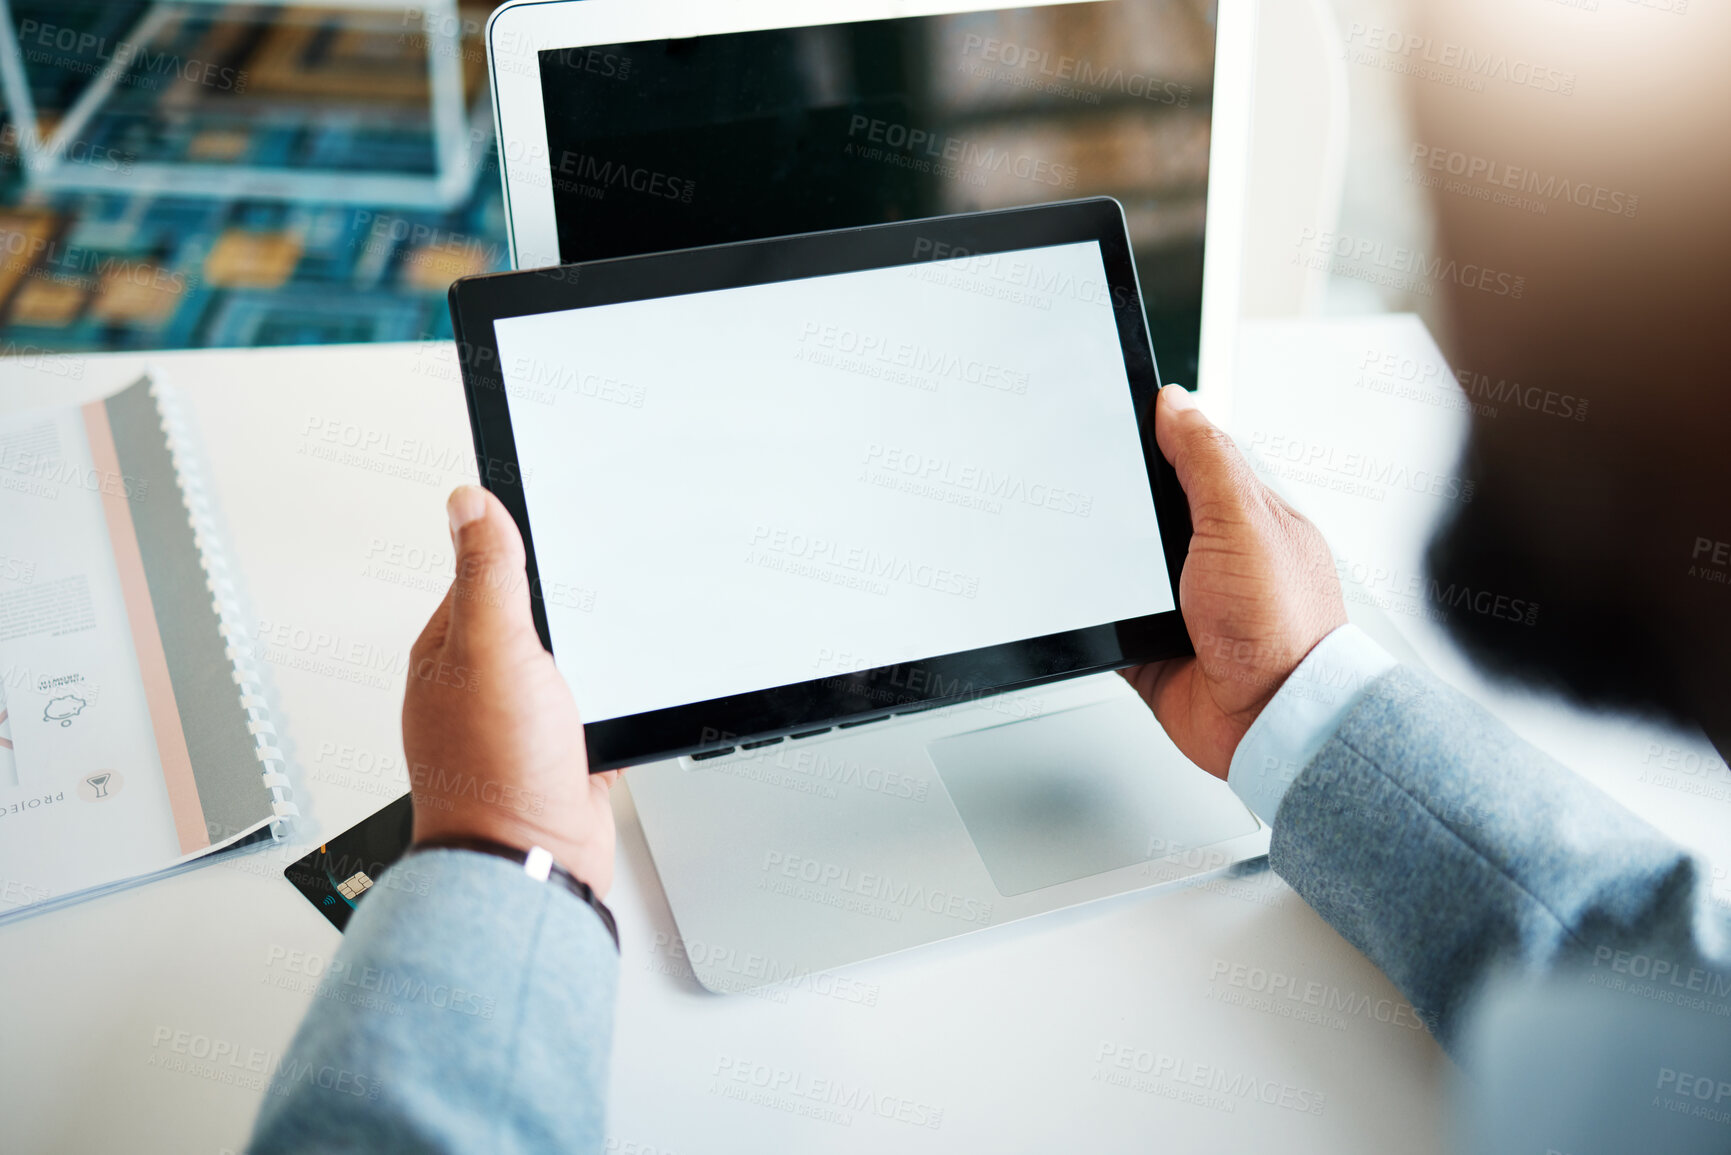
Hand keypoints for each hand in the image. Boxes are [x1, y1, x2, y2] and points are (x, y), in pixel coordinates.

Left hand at [403, 485, 618, 894]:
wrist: (532, 864)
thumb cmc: (494, 773)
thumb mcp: (493, 650)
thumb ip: (487, 575)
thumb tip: (469, 501)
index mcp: (449, 650)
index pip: (484, 572)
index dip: (523, 548)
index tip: (563, 525)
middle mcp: (480, 684)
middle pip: (535, 616)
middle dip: (570, 607)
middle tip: (595, 594)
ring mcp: (520, 721)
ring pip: (570, 665)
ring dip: (596, 662)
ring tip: (609, 653)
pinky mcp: (560, 753)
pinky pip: (595, 711)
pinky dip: (614, 707)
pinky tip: (622, 707)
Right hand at [1121, 386, 1347, 779]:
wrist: (1271, 720)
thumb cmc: (1281, 627)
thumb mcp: (1244, 521)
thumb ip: (1207, 459)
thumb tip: (1174, 404)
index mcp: (1244, 518)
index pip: (1190, 461)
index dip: (1153, 441)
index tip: (1113, 423)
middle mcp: (1214, 558)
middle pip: (1148, 512)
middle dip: (1121, 511)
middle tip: (1102, 506)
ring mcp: (1182, 604)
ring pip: (1121, 568)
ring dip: (1106, 570)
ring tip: (1101, 565)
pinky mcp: (1151, 646)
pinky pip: (1106, 622)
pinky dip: (1093, 618)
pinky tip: (1091, 610)